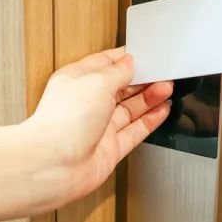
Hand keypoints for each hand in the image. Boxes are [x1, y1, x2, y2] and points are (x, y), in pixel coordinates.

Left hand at [23, 48, 172, 201]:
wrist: (54, 165)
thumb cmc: (62, 123)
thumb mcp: (96, 82)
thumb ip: (117, 72)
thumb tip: (129, 63)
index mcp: (76, 81)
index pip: (104, 64)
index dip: (126, 59)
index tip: (145, 56)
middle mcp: (86, 104)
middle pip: (120, 87)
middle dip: (142, 79)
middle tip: (163, 73)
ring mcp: (98, 128)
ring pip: (130, 109)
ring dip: (150, 97)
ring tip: (167, 88)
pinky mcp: (109, 148)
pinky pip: (135, 131)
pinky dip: (150, 120)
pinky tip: (161, 110)